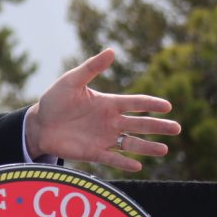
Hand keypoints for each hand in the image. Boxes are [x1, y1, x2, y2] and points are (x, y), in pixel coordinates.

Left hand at [24, 48, 180, 171]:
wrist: (39, 123)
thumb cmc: (55, 99)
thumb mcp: (72, 81)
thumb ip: (92, 68)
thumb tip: (112, 51)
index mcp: (107, 103)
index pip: (134, 103)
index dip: (150, 104)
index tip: (167, 106)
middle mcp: (110, 121)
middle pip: (139, 124)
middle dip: (157, 127)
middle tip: (177, 128)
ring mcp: (103, 138)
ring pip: (130, 144)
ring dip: (147, 147)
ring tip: (165, 149)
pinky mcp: (93, 153)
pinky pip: (112, 159)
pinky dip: (124, 163)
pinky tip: (138, 166)